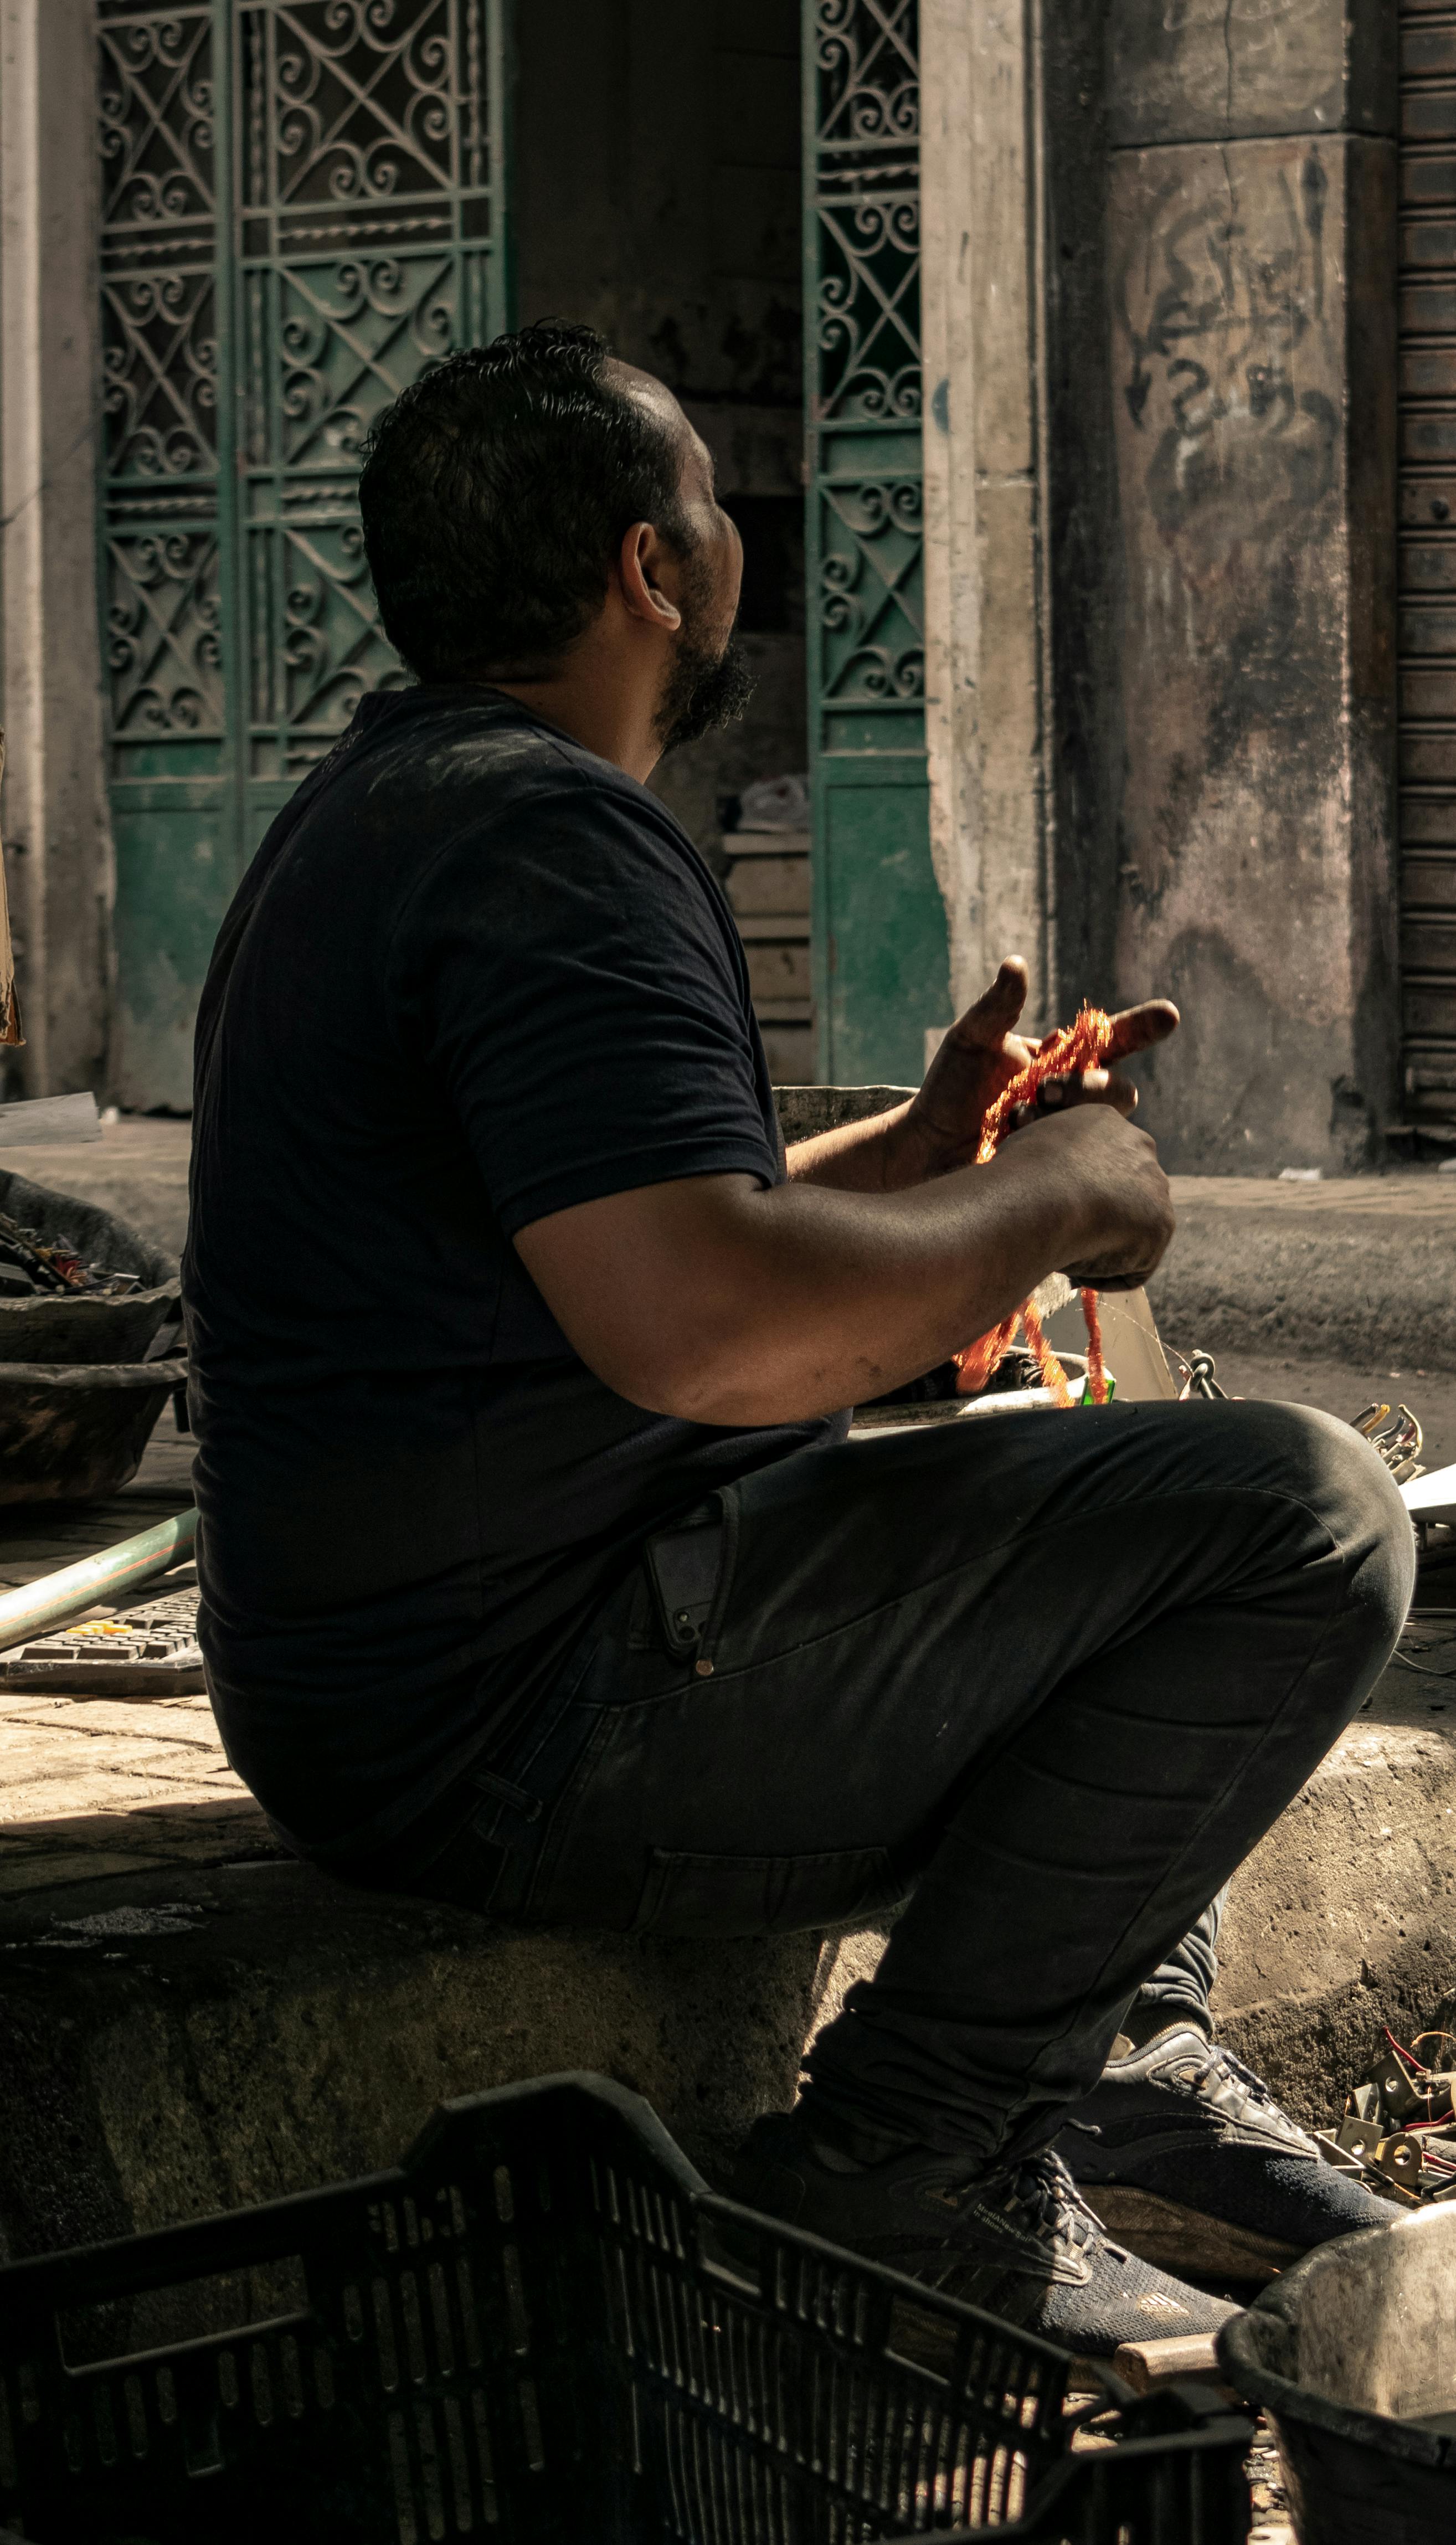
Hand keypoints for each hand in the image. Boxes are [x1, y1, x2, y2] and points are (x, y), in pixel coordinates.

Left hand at [886, 957, 1178, 1185]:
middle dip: (1092, 1087)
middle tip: (1046, 1089)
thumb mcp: (970, 1041)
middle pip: (1120, 1091)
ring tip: (1016, 1119)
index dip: (1143, 1027)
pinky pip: (1087, 1167)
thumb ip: (997, 1007)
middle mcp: (1076, 1098)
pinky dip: (1055, 1152)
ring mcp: (1072, 1137)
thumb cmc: (949, 1090)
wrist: (926, 1148)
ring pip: (1107, 1129)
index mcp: (1064, 1061)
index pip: (1114, 1040)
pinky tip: (1016, 1145)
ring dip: (1069, 1119)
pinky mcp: (1063, 1173)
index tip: (1168, 1015)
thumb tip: (1016, 964)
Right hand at [997, 1104, 1175, 1289]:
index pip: (1100, 1161)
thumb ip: (1045, 1162)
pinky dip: (1105, 1274)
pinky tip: (1075, 1265)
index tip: (1052, 1211)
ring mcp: (1156, 1184)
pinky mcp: (1161, 1224)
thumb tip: (1037, 1184)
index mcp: (1103, 1121)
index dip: (1076, 1192)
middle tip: (1062, 1238)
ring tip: (1063, 1252)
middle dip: (1100, 1218)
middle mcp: (1139, 1145)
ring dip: (1102, 1246)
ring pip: (1132, 1229)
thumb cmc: (1015, 1177)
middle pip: (1125, 1192)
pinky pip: (1134, 1263)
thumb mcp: (1024, 1152)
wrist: (1039, 1197)